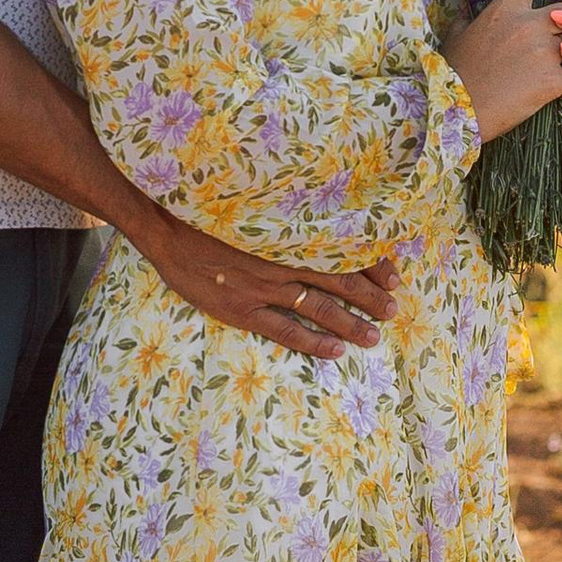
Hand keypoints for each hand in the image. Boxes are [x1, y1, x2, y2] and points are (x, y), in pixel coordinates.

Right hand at [134, 206, 397, 355]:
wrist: (167, 230)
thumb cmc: (208, 215)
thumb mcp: (252, 210)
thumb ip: (282, 221)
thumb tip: (311, 225)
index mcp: (289, 235)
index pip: (342, 249)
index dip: (369, 264)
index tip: (393, 274)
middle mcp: (284, 261)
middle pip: (339, 280)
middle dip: (370, 297)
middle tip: (393, 310)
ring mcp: (265, 287)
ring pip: (320, 307)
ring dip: (351, 323)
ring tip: (375, 337)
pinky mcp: (244, 309)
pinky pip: (287, 330)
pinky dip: (314, 342)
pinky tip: (337, 351)